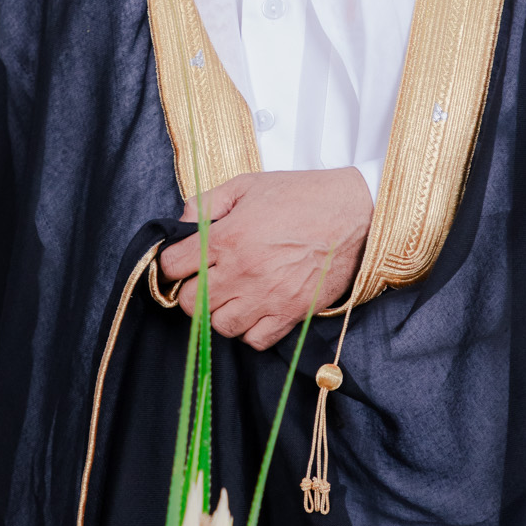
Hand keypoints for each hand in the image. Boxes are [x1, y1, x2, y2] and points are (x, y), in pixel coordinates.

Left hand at [157, 168, 372, 351]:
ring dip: (219, 313)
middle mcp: (243, 271)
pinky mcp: (291, 314)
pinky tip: (254, 310)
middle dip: (191, 292)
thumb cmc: (301, 196)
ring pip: (219, 326)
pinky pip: (254, 340)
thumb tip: (182, 227)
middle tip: (205, 281)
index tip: (180, 263)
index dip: (171, 264)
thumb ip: (205, 203)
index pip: (172, 266)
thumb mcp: (247, 185)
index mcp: (227, 237)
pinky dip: (249, 330)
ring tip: (231, 296)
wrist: (354, 214)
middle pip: (190, 304)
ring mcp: (267, 297)